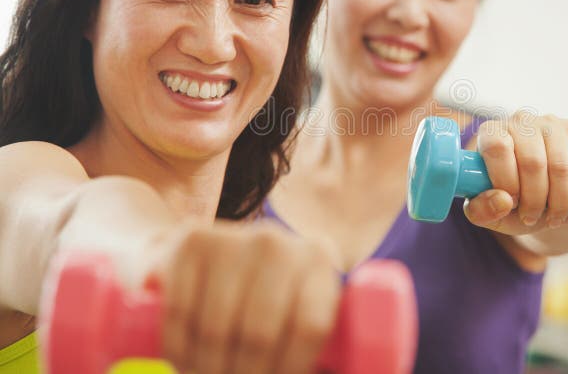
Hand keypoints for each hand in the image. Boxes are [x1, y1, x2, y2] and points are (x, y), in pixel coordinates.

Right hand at [145, 220, 340, 373]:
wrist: (209, 253)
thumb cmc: (266, 298)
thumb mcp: (298, 308)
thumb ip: (315, 339)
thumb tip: (357, 371)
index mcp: (318, 260)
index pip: (310, 327)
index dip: (290, 368)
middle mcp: (278, 243)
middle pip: (260, 334)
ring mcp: (233, 238)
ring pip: (216, 330)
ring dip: (206, 368)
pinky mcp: (190, 242)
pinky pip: (180, 313)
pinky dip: (178, 349)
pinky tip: (182, 359)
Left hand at [463, 112, 567, 236]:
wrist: (543, 195)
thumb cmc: (510, 200)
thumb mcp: (487, 212)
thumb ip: (482, 210)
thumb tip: (502, 201)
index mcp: (491, 133)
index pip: (497, 147)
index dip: (506, 180)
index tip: (512, 203)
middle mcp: (521, 121)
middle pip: (532, 161)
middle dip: (534, 199)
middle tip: (532, 218)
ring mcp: (551, 123)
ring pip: (560, 166)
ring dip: (559, 201)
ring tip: (553, 218)